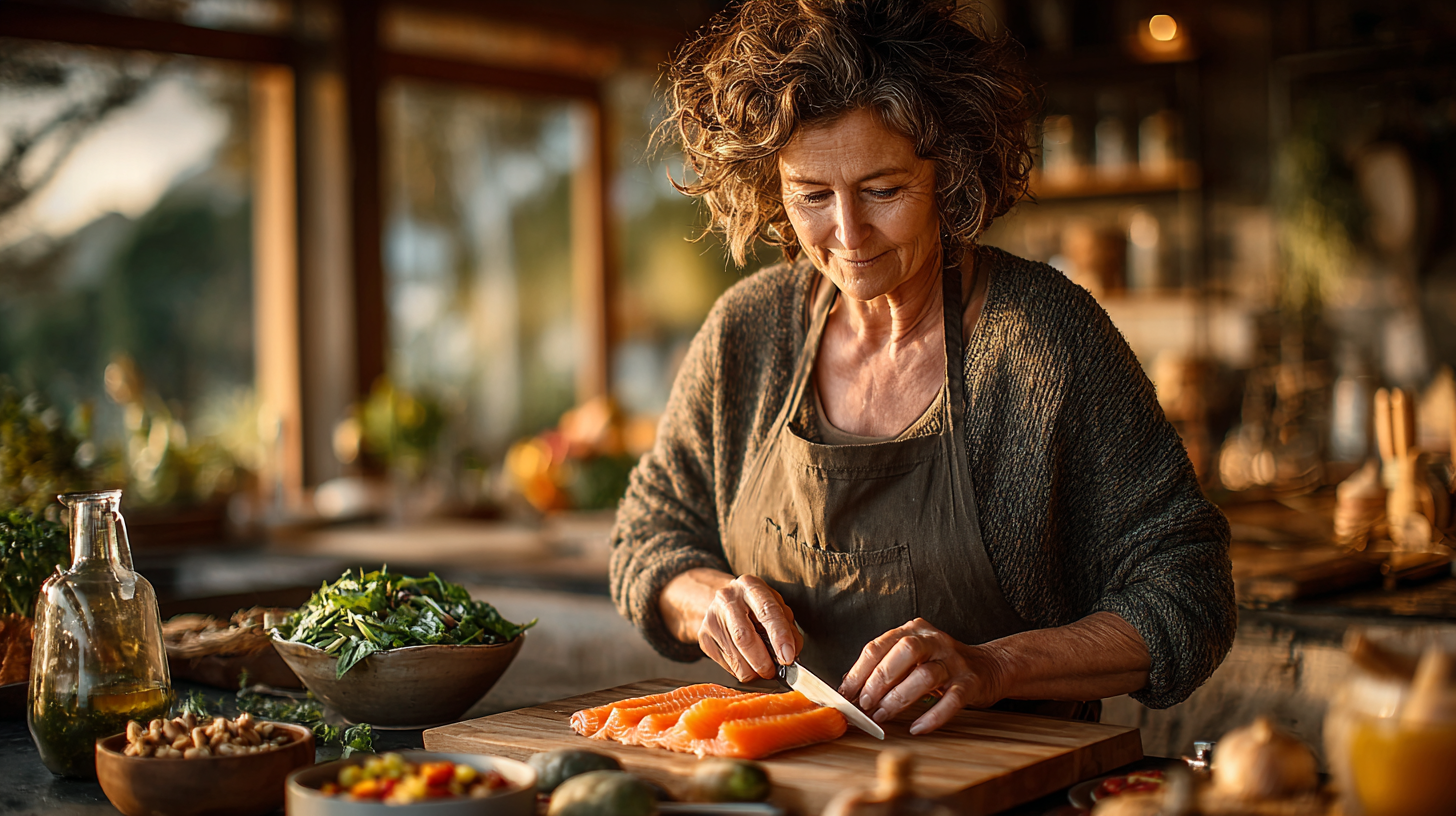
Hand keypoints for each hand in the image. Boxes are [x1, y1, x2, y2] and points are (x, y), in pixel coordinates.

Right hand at [696, 575, 803, 682]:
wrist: (722, 601)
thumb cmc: (755, 606)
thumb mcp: (776, 606)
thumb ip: (788, 628)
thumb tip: (791, 655)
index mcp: (750, 587)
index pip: (767, 612)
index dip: (779, 636)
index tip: (787, 657)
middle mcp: (727, 599)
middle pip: (744, 638)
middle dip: (763, 662)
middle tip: (773, 672)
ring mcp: (712, 619)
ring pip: (735, 658)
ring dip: (753, 672)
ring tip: (762, 669)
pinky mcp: (703, 638)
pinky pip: (726, 666)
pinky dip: (741, 671)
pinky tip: (747, 663)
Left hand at [837, 618, 1007, 734]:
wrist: (989, 667)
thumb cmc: (940, 665)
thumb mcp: (911, 659)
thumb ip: (883, 667)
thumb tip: (848, 686)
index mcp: (913, 631)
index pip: (879, 646)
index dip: (859, 671)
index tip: (845, 693)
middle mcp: (934, 640)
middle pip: (903, 653)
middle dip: (879, 680)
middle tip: (865, 704)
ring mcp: (954, 660)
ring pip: (925, 676)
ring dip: (899, 698)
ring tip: (883, 716)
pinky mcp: (971, 682)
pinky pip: (951, 700)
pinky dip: (932, 716)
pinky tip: (917, 728)